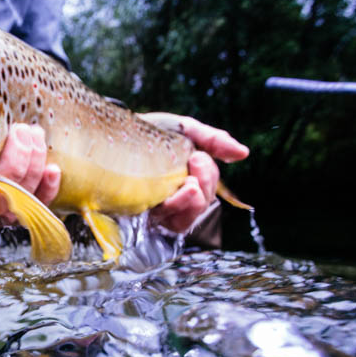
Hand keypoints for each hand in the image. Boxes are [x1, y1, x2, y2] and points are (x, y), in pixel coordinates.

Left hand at [144, 114, 249, 232]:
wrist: (112, 133)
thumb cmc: (146, 133)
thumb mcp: (183, 130)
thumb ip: (212, 140)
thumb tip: (243, 154)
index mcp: (185, 180)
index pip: (207, 189)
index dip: (208, 178)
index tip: (198, 157)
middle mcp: (173, 199)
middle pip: (199, 206)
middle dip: (203, 186)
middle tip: (193, 163)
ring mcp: (156, 211)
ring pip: (184, 221)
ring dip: (189, 203)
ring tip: (185, 185)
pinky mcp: (138, 218)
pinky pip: (162, 226)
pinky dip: (169, 214)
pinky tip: (164, 202)